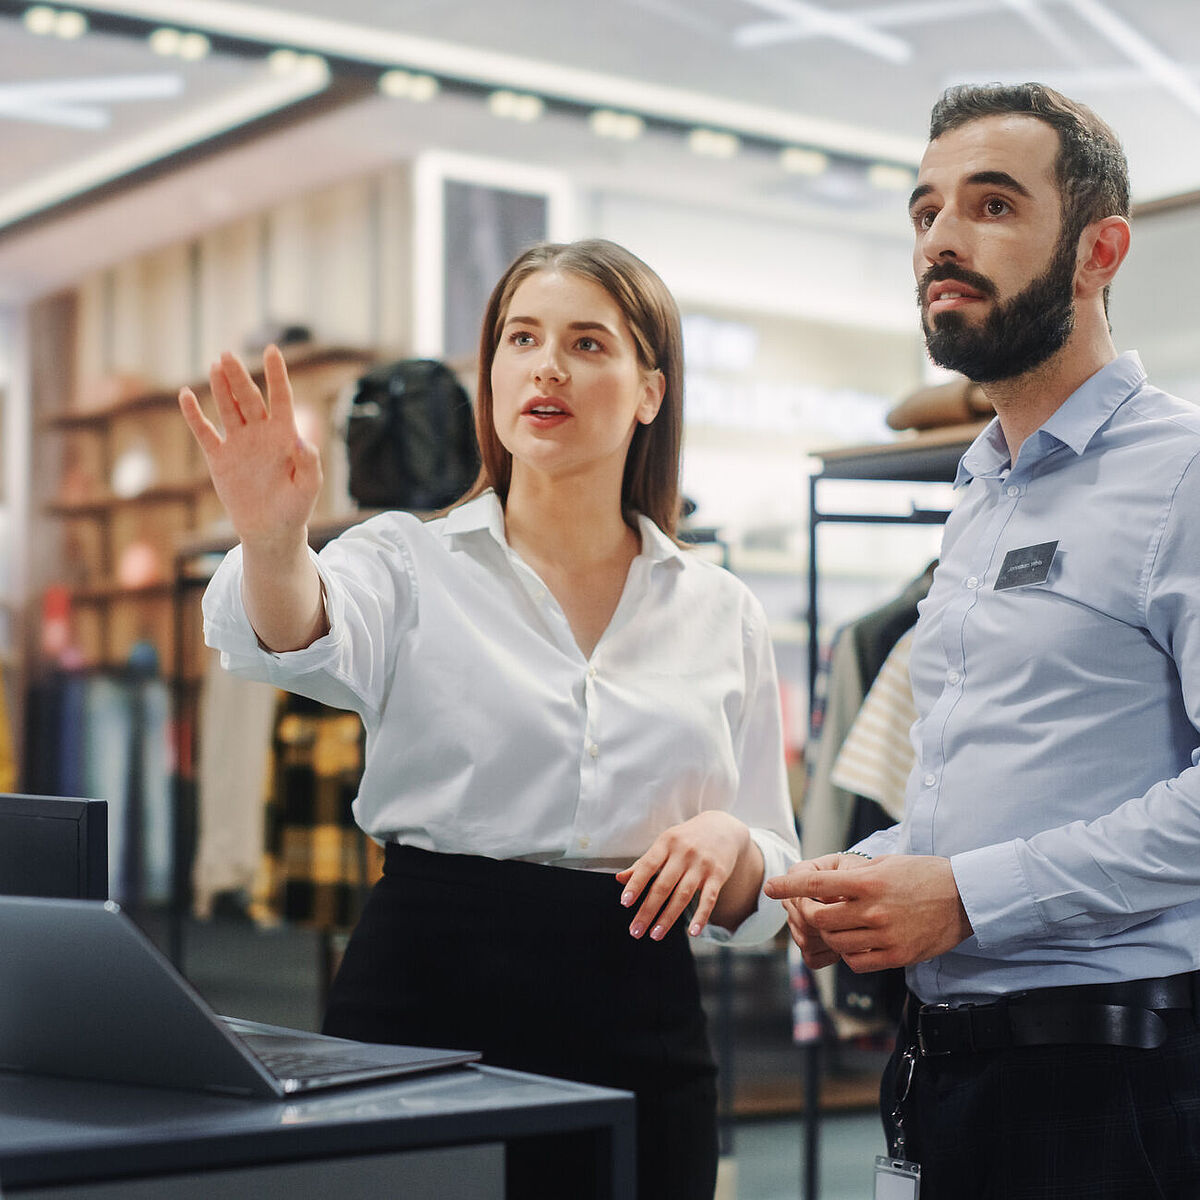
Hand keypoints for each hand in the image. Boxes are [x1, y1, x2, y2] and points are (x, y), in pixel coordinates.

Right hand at [178, 346, 321, 547]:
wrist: (270, 530)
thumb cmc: (295, 508)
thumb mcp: (308, 488)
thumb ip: (309, 465)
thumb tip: (303, 442)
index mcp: (284, 435)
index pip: (281, 398)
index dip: (276, 375)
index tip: (273, 350)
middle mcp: (260, 433)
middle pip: (249, 399)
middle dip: (239, 378)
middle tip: (228, 355)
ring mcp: (238, 443)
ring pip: (228, 408)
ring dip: (221, 388)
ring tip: (215, 365)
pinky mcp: (219, 458)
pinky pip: (204, 432)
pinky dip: (194, 415)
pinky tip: (186, 395)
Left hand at [616, 811, 755, 940]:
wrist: (722, 827)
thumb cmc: (686, 839)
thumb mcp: (664, 844)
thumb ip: (643, 863)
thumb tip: (619, 880)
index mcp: (666, 843)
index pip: (647, 865)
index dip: (635, 884)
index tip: (624, 903)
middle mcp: (683, 853)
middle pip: (663, 886)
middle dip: (648, 910)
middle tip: (635, 931)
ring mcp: (702, 864)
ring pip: (683, 895)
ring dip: (668, 918)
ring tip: (655, 935)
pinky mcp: (718, 875)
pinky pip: (709, 898)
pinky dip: (701, 916)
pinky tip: (693, 932)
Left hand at [765, 854, 971, 972]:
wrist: (966, 897)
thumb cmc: (924, 874)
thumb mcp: (887, 863)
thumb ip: (855, 876)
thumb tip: (823, 884)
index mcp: (868, 882)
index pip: (816, 885)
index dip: (788, 885)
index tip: (770, 887)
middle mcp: (872, 910)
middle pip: (820, 920)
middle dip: (809, 915)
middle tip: (812, 910)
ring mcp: (885, 935)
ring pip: (836, 943)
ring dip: (830, 935)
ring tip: (839, 925)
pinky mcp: (897, 955)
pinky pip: (857, 962)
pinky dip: (849, 954)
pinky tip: (856, 942)